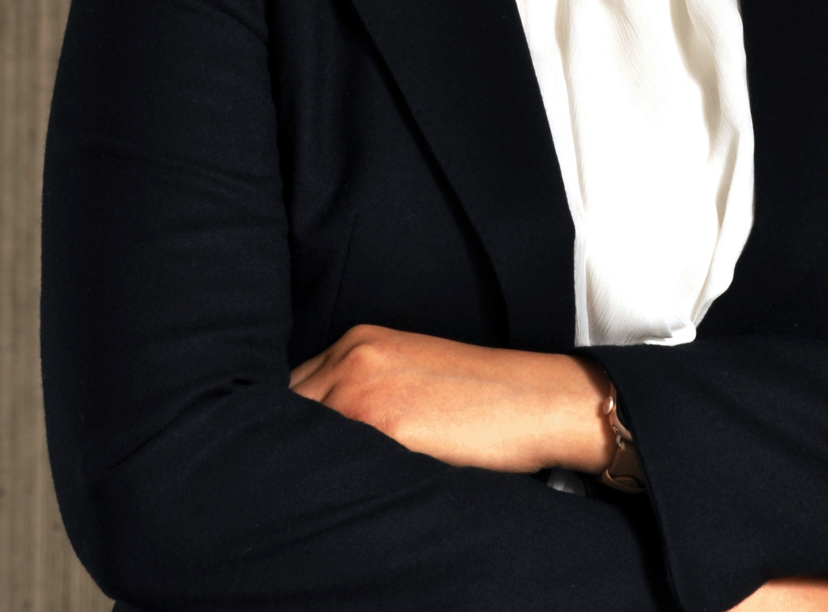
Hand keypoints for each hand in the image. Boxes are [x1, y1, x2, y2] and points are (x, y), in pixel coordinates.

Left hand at [289, 323, 614, 474]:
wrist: (536, 398)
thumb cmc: (480, 397)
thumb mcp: (409, 374)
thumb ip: (359, 388)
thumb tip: (313, 431)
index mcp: (359, 342)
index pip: (289, 387)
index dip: (283, 424)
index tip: (281, 454)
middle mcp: (352, 357)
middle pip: (285, 406)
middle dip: (280, 444)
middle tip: (286, 482)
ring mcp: (363, 389)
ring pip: (296, 431)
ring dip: (297, 463)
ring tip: (310, 494)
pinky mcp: (385, 425)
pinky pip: (330, 459)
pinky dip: (326, 478)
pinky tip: (337, 497)